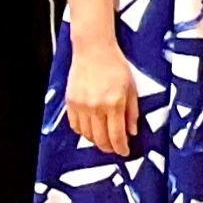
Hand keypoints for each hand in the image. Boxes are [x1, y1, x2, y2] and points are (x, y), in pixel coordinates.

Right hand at [63, 37, 141, 157]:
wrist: (93, 50)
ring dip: (96, 141)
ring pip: (87, 134)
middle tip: (115, 148)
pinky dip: (83, 132)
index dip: (121, 148)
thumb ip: (132, 112)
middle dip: (109, 148)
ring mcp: (81, 105)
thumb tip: (132, 131)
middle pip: (100, 139)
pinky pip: (75, 125)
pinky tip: (90, 130)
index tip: (125, 152)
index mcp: (114, 103)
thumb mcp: (131, 88)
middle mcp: (96, 107)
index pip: (117, 135)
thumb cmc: (115, 65)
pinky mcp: (70, 102)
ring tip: (104, 140)